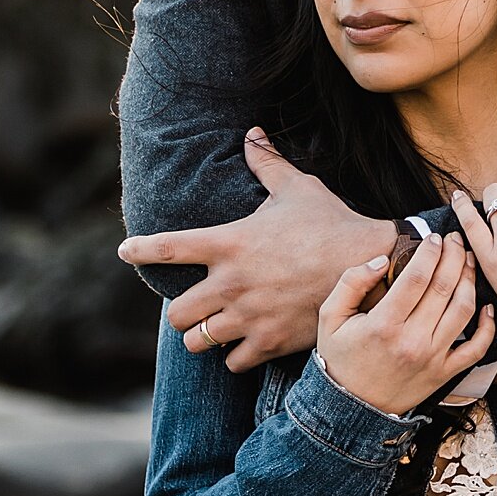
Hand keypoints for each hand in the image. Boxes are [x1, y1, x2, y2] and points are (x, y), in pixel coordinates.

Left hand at [119, 129, 396, 371]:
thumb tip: (252, 132)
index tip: (126, 251)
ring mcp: (248, 316)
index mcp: (229, 243)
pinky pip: (232, 362)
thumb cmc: (332, 223)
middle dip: (181, 313)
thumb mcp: (298, 188)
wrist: (370, 267)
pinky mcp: (269, 341)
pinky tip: (245, 345)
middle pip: (176, 313)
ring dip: (204, 336)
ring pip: (198, 342)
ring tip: (216, 329)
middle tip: (196, 307)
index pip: (168, 248)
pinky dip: (235, 356)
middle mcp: (231, 283)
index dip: (141, 250)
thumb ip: (267, 163)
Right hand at [317, 232, 495, 416]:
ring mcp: (433, 358)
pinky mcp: (445, 374)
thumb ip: (351, 283)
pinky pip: (476, 349)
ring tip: (467, 261)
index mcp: (384, 324)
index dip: (430, 252)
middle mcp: (413, 341)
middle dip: (453, 256)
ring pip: (464, 311)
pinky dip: (487, 326)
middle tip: (455, 240)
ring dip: (470, 281)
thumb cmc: (340, 358)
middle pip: (444, 288)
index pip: (417, 277)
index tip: (434, 238)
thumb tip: (380, 260)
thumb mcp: (330, 317)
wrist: (351, 409)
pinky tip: (486, 306)